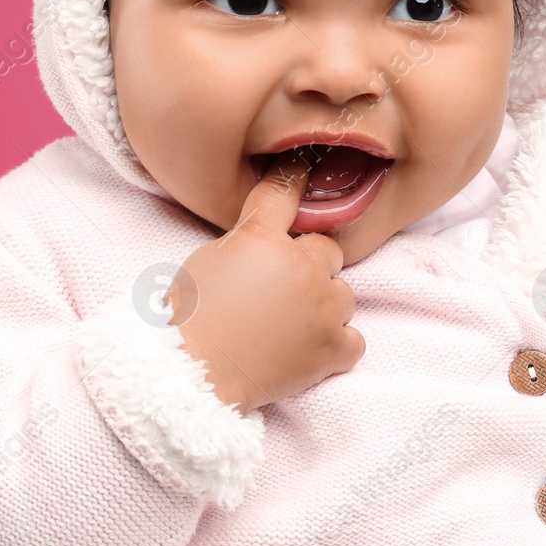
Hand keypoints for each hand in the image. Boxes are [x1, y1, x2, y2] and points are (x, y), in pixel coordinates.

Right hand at [168, 157, 364, 412]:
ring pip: (344, 296)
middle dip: (311, 267)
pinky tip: (309, 348)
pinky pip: (354, 340)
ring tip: (292, 323)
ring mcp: (323, 311)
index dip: (294, 180)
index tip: (301, 171)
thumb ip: (249, 233)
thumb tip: (271, 225)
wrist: (193, 374)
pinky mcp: (332, 350)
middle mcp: (303, 269)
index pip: (286, 194)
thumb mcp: (210, 256)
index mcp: (266, 240)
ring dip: (325, 306)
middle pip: (329, 253)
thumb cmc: (192, 316)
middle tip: (279, 289)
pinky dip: (336, 345)